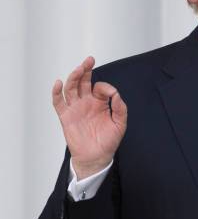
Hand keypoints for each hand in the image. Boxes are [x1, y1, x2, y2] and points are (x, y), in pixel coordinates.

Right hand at [52, 57, 126, 179]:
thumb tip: (117, 95)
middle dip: (85, 70)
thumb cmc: (108, 141)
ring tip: (79, 69)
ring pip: (71, 88)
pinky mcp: (66, 116)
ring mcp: (75, 108)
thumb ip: (120, 109)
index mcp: (100, 102)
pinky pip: (58, 102)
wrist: (96, 157)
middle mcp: (86, 102)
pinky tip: (58, 83)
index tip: (112, 94)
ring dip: (74, 77)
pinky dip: (56, 92)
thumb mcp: (120, 124)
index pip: (100, 87)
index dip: (106, 87)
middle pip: (83, 81)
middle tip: (89, 60)